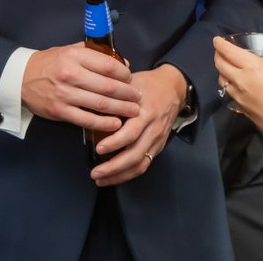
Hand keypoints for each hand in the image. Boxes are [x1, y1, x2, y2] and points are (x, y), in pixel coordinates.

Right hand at [21, 43, 140, 130]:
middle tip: (138, 97)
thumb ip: (94, 54)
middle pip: (108, 86)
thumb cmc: (49, 63)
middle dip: (128, 93)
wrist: (20, 79)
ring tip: (133, 111)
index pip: (108, 65)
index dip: (125, 74)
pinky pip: (87, 119)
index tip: (131, 78)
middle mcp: (71, 74)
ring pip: (100, 104)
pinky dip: (104, 123)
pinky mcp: (60, 111)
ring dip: (121, 109)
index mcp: (75, 56)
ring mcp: (65, 94)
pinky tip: (115, 124)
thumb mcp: (69, 50)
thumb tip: (121, 63)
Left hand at [90, 64, 187, 186]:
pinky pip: (144, 164)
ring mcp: (157, 139)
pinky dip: (128, 173)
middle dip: (114, 167)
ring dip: (120, 175)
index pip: (131, 132)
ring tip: (100, 180)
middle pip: (135, 154)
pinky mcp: (158, 146)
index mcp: (145, 111)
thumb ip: (113, 94)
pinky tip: (114, 176)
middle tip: (95, 172)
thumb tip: (88, 103)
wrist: (174, 88)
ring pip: (140, 163)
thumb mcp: (130, 83)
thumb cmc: (148, 84)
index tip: (98, 149)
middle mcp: (153, 128)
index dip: (115, 142)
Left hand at [213, 37, 262, 140]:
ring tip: (226, 67)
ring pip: (221, 80)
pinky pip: (229, 94)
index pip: (228, 52)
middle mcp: (241, 80)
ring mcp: (239, 96)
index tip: (217, 40)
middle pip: (220, 65)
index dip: (220, 44)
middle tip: (220, 51)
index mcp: (252, 67)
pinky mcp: (241, 108)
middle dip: (218, 55)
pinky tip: (235, 85)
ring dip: (221, 71)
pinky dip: (228, 86)